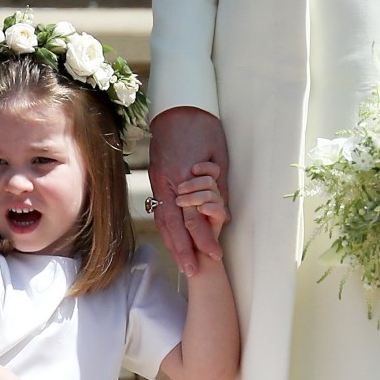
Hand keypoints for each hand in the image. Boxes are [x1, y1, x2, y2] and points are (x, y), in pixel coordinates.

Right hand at [148, 107, 229, 276]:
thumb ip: (220, 187)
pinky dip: (166, 228)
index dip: (202, 238)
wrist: (179, 108)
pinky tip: (172, 241)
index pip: (192, 216)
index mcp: (184, 177)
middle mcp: (167, 183)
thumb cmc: (203, 128)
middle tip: (193, 271)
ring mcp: (158, 182)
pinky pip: (160, 210)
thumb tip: (223, 212)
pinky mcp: (156, 179)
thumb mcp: (220, 157)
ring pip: (163, 219)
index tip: (213, 255)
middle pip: (173, 224)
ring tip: (182, 263)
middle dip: (183, 250)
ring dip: (173, 243)